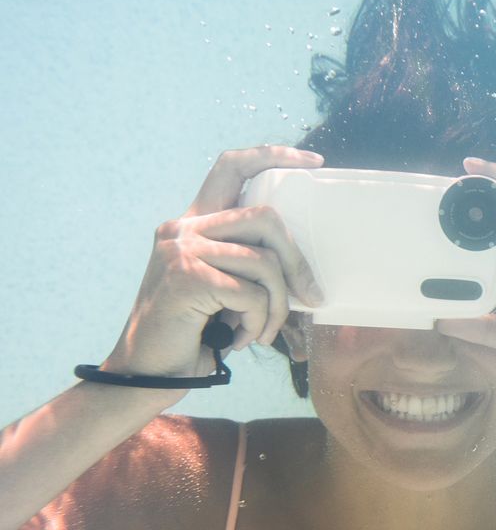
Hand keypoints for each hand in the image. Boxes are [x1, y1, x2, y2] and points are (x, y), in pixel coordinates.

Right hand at [100, 146, 325, 386]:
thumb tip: (307, 272)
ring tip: (263, 332)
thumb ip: (249, 266)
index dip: (273, 156)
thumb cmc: (194, 335)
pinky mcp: (186, 277)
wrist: (148, 373)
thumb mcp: (226, 291)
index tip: (314, 163)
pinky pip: (252, 294)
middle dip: (297, 261)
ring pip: (264, 262)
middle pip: (266, 217)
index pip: (232, 166)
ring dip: (277, 307)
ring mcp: (182, 250)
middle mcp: (184, 228)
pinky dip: (259, 322)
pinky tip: (241, 339)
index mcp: (194, 225)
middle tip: (310, 297)